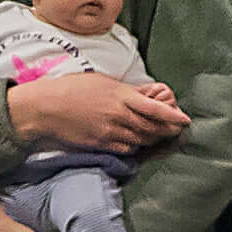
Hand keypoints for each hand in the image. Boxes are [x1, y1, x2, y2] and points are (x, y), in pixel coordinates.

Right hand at [11, 68, 183, 152]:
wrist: (45, 108)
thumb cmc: (71, 89)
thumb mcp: (102, 82)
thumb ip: (126, 91)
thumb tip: (146, 94)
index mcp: (120, 96)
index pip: (153, 108)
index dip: (171, 115)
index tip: (185, 119)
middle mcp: (117, 116)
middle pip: (151, 128)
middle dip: (166, 130)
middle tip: (176, 130)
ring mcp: (109, 132)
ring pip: (140, 140)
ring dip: (152, 139)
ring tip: (159, 136)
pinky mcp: (100, 144)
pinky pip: (125, 149)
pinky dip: (135, 147)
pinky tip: (136, 143)